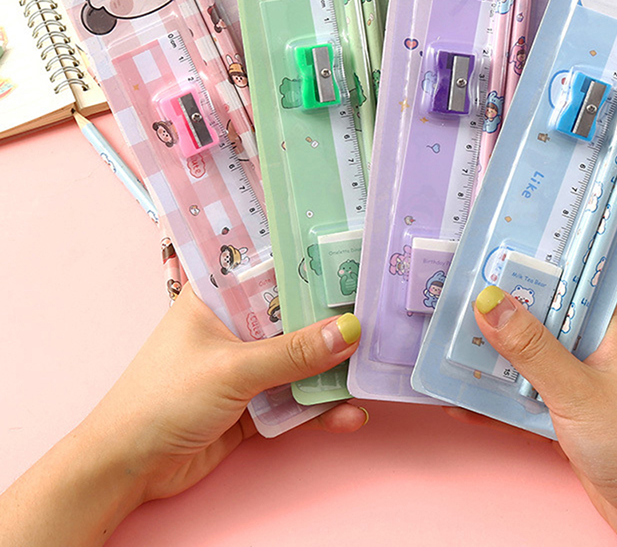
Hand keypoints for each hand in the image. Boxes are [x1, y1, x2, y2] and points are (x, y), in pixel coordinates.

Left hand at [0, 284, 364, 546]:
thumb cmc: (163, 399)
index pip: (269, 267)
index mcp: (218, 297)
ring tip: (368, 376)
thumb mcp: (233, 369)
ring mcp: (245, 366)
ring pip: (299, 360)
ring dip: (331, 372)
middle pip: (293, 316)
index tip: (353, 257)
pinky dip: (319, 407)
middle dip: (332, 321)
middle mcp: (235, 326)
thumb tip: (349, 331)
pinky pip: (294, 399)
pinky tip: (347, 415)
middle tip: (377, 317)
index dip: (309, 263)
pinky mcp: (253, 404)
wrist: (128, 470)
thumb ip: (293, 353)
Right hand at [448, 289, 616, 546]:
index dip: (524, 273)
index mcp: (611, 328)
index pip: (564, 285)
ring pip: (527, 360)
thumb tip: (492, 302)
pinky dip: (497, 400)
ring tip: (447, 351)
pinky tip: (463, 401)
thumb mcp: (577, 391)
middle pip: (538, 322)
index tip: (481, 264)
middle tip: (452, 307)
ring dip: (493, 362)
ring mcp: (580, 382)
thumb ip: (531, 348)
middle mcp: (595, 349)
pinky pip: (524, 397)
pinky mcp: (568, 413)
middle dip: (499, 319)